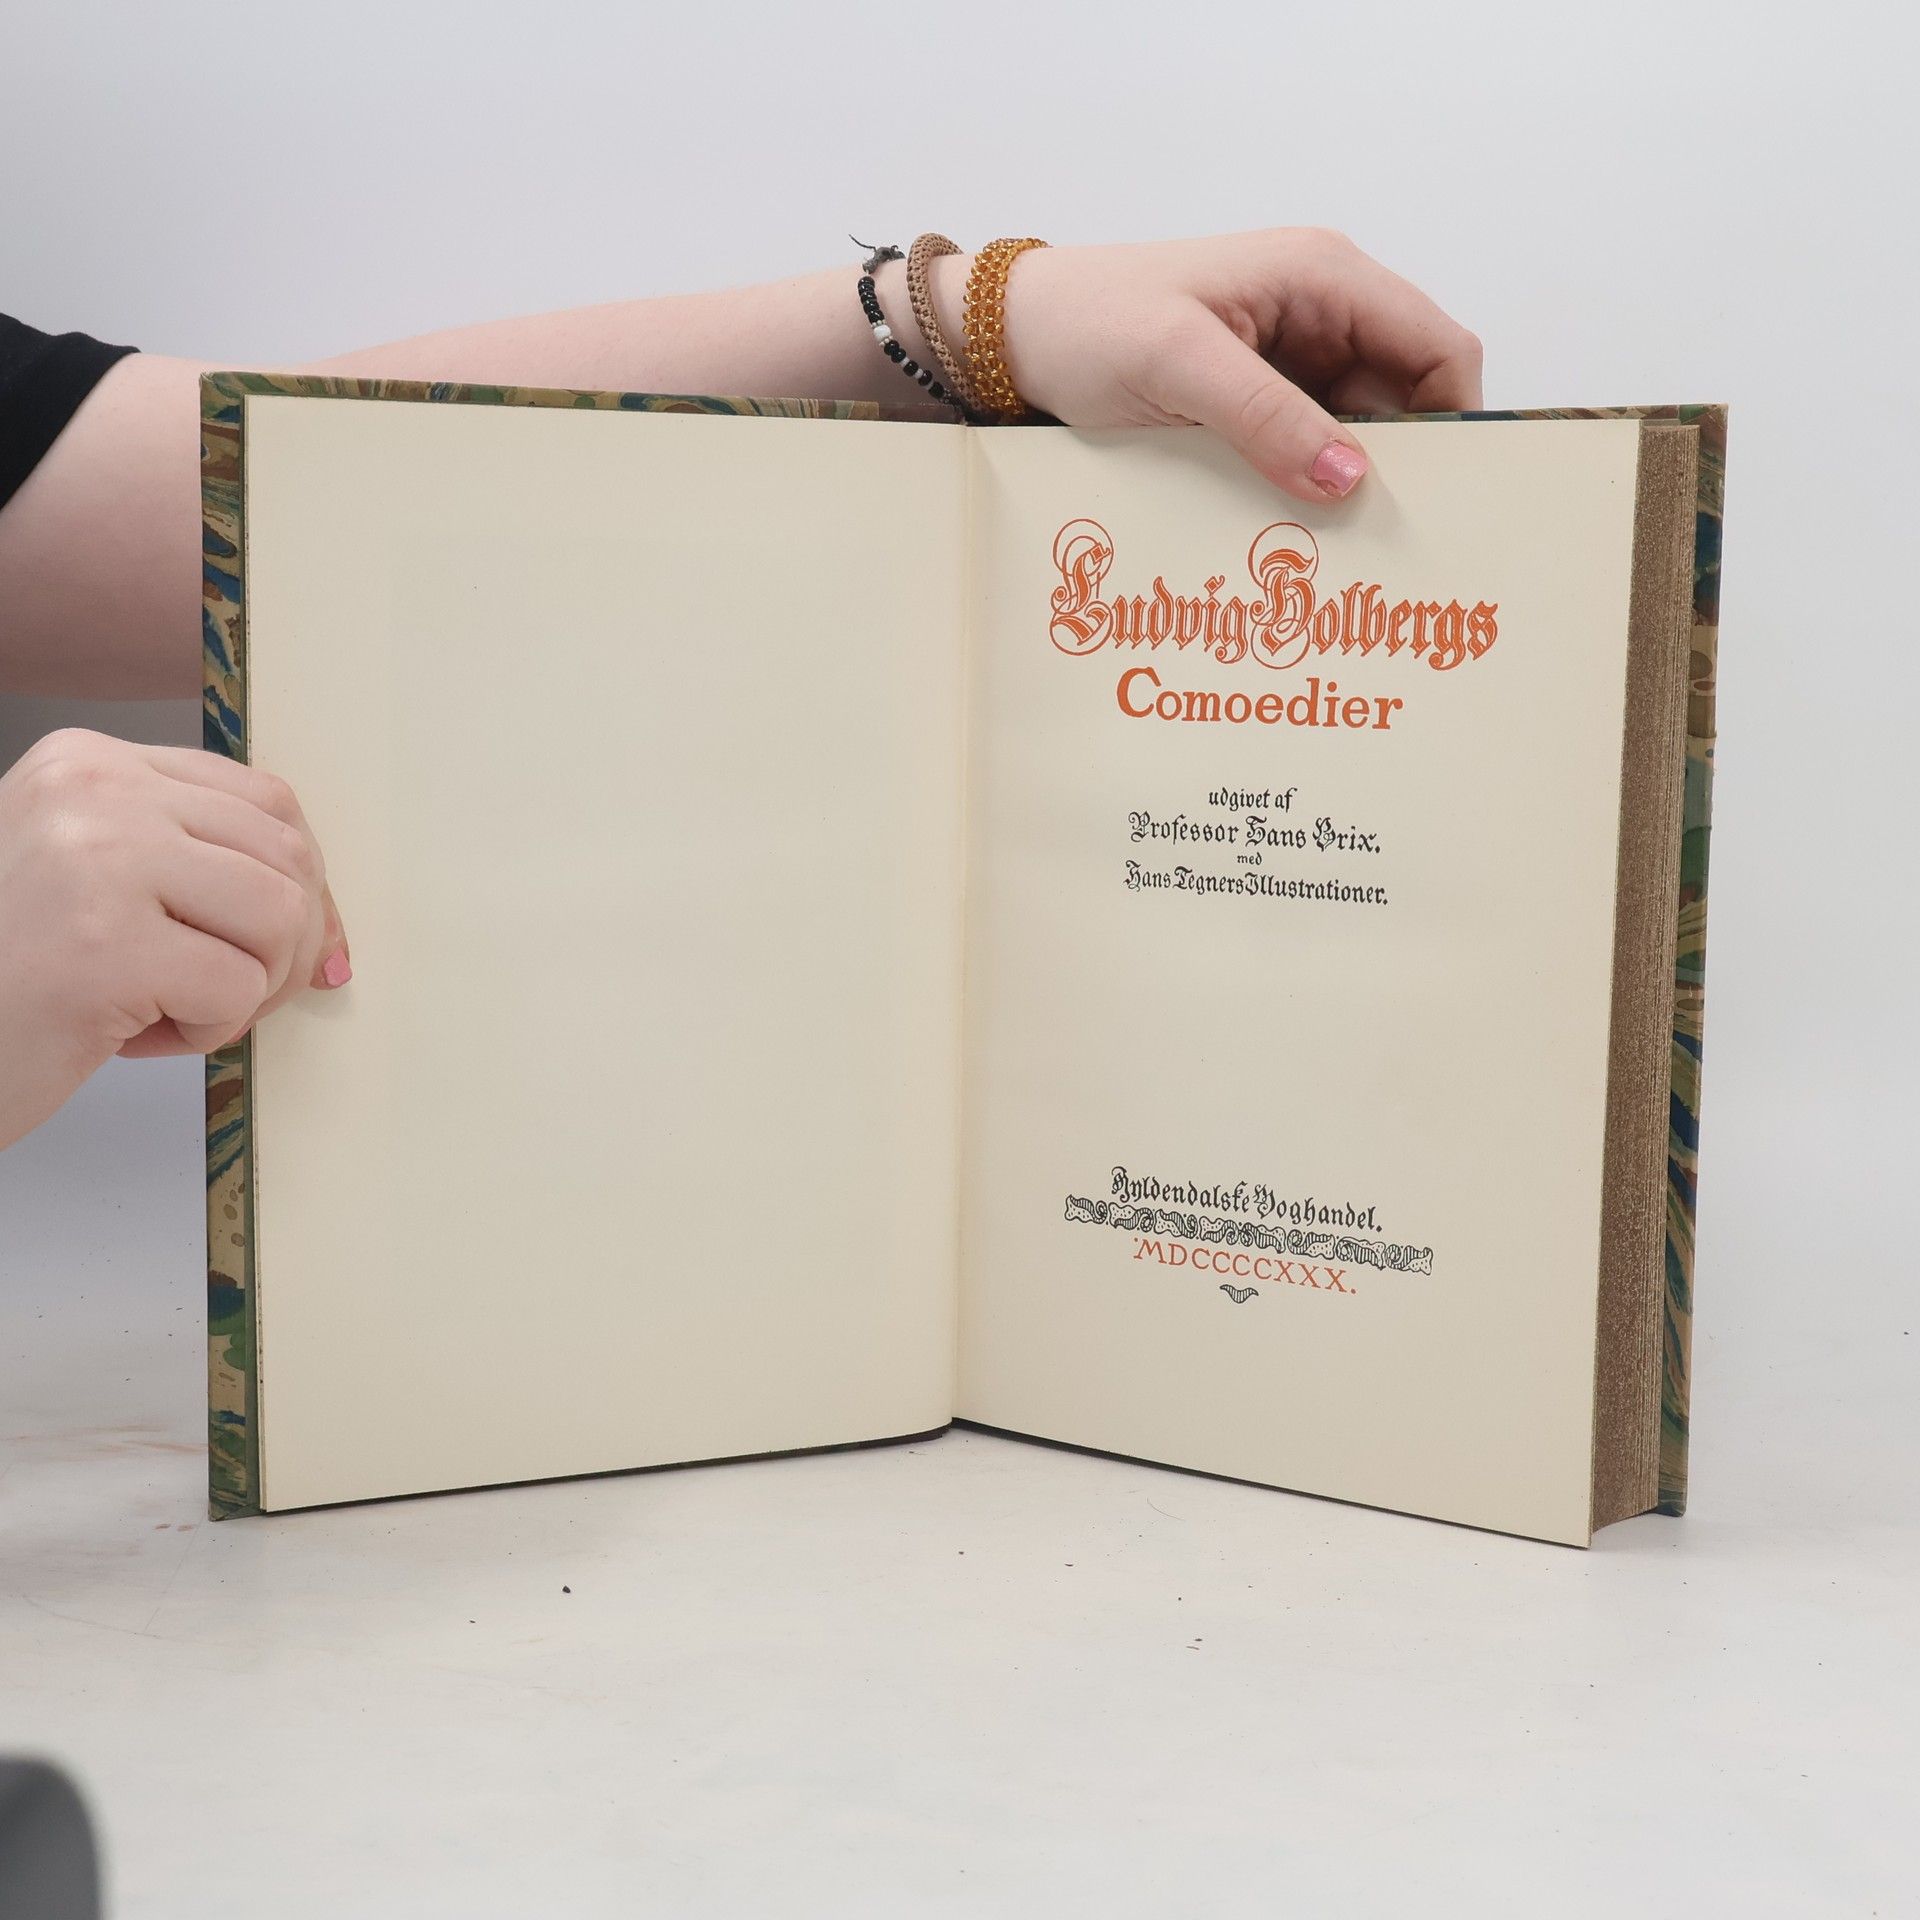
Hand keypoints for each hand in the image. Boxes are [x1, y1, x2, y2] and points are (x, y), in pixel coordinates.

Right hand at [0, 729, 349, 1147]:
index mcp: (89, 763)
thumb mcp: (92, 880)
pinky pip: (238, 987)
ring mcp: (98, 862)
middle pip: (286, 857)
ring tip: (178, 1011)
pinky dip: (208, 1029)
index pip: (265, 800)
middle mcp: (94, 792)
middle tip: (228, 995)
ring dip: (252, 988)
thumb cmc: (11, 978)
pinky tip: (133, 1035)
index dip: (303, 882)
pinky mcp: (104, 947)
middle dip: (287, 946)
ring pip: (279, 917)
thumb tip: (326, 927)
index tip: (293, 946)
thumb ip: (196, 867)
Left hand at [942, 229, 1482, 502]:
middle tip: (1391, 547)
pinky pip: (1309, 445)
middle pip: (1408, 395)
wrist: (1014, 336)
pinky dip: (1309, 485)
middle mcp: (1321, 312)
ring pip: (1359, 431)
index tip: (1441, 499)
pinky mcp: (1257, 397)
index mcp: (1323, 276)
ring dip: (1352, 485)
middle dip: (1406, 465)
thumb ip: (1267, 417)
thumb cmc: (1090, 324)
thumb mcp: (1179, 367)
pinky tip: (1296, 534)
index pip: (1438, 345)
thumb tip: (1352, 480)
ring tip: (1342, 556)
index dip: (1455, 419)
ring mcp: (1291, 356)